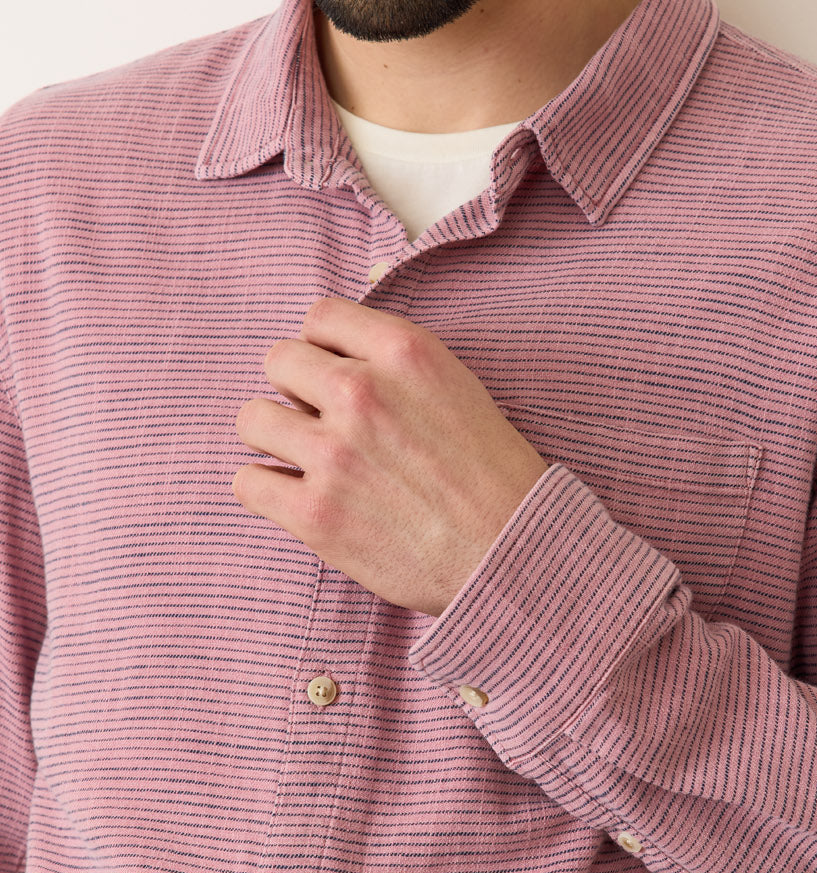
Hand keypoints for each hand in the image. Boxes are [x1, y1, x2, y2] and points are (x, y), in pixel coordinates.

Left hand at [234, 298, 548, 615]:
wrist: (512, 556)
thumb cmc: (495, 477)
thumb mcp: (459, 388)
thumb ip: (397, 362)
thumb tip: (344, 333)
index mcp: (405, 353)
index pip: (321, 316)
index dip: (324, 347)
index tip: (336, 376)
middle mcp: (363, 392)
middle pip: (279, 361)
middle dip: (296, 390)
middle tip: (323, 424)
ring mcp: (334, 454)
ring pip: (253, 420)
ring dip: (274, 439)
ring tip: (307, 462)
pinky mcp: (315, 514)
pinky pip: (247, 483)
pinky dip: (266, 491)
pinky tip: (297, 499)